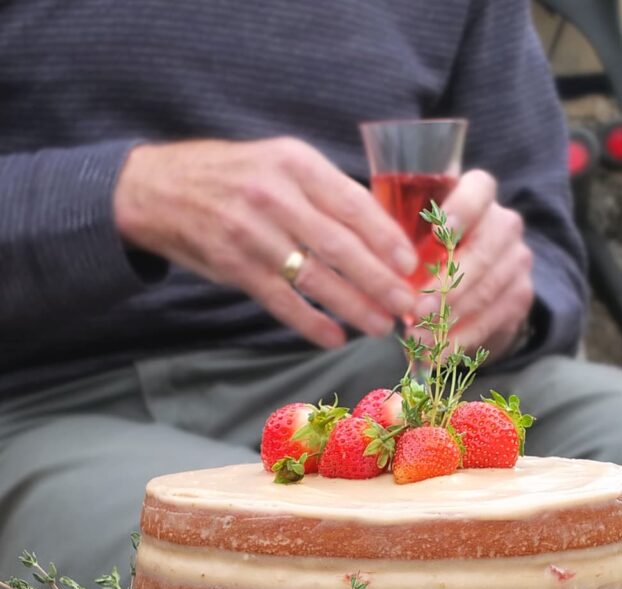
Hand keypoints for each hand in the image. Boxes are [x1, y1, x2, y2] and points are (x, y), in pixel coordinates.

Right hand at [114, 138, 418, 348]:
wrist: (156, 189)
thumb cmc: (231, 178)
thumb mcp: (278, 164)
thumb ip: (322, 193)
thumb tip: (379, 234)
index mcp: (294, 163)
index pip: (353, 204)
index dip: (386, 238)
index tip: (411, 264)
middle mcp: (275, 196)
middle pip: (340, 245)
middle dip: (379, 280)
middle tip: (408, 304)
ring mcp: (252, 234)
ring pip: (315, 277)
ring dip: (353, 306)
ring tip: (380, 325)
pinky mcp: (234, 267)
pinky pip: (282, 301)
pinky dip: (310, 323)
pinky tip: (334, 338)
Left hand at [412, 170, 533, 360]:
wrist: (471, 281)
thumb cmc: (430, 250)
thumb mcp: (415, 236)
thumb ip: (402, 241)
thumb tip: (374, 271)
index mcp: (478, 195)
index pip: (479, 190)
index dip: (462, 210)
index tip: (440, 234)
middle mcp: (505, 224)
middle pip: (483, 252)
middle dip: (447, 286)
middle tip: (416, 312)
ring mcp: (517, 260)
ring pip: (486, 291)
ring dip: (448, 320)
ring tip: (418, 340)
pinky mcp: (520, 296)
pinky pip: (491, 320)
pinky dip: (460, 340)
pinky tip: (436, 354)